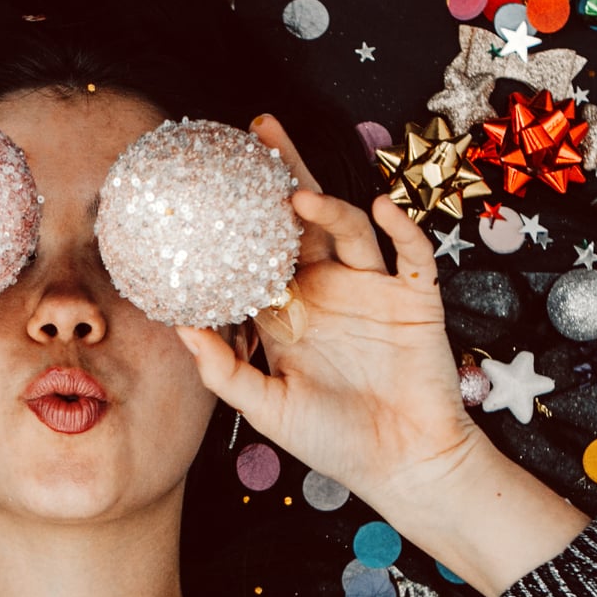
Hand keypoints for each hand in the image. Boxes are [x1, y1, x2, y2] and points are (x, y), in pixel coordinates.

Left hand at [173, 114, 495, 501]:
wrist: (402, 465)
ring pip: (350, 229)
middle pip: (304, 219)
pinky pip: (410, 255)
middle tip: (259, 131)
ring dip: (329, 206)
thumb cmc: (334, 441)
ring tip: (300, 195)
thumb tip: (181, 327)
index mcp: (291, 311)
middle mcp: (330, 290)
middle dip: (285, 172)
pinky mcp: (415, 300)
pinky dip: (400, 229)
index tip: (215, 176)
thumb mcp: (267, 408)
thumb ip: (224, 371)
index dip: (242, 213)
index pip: (261, 249)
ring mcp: (374, 291)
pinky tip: (382, 209)